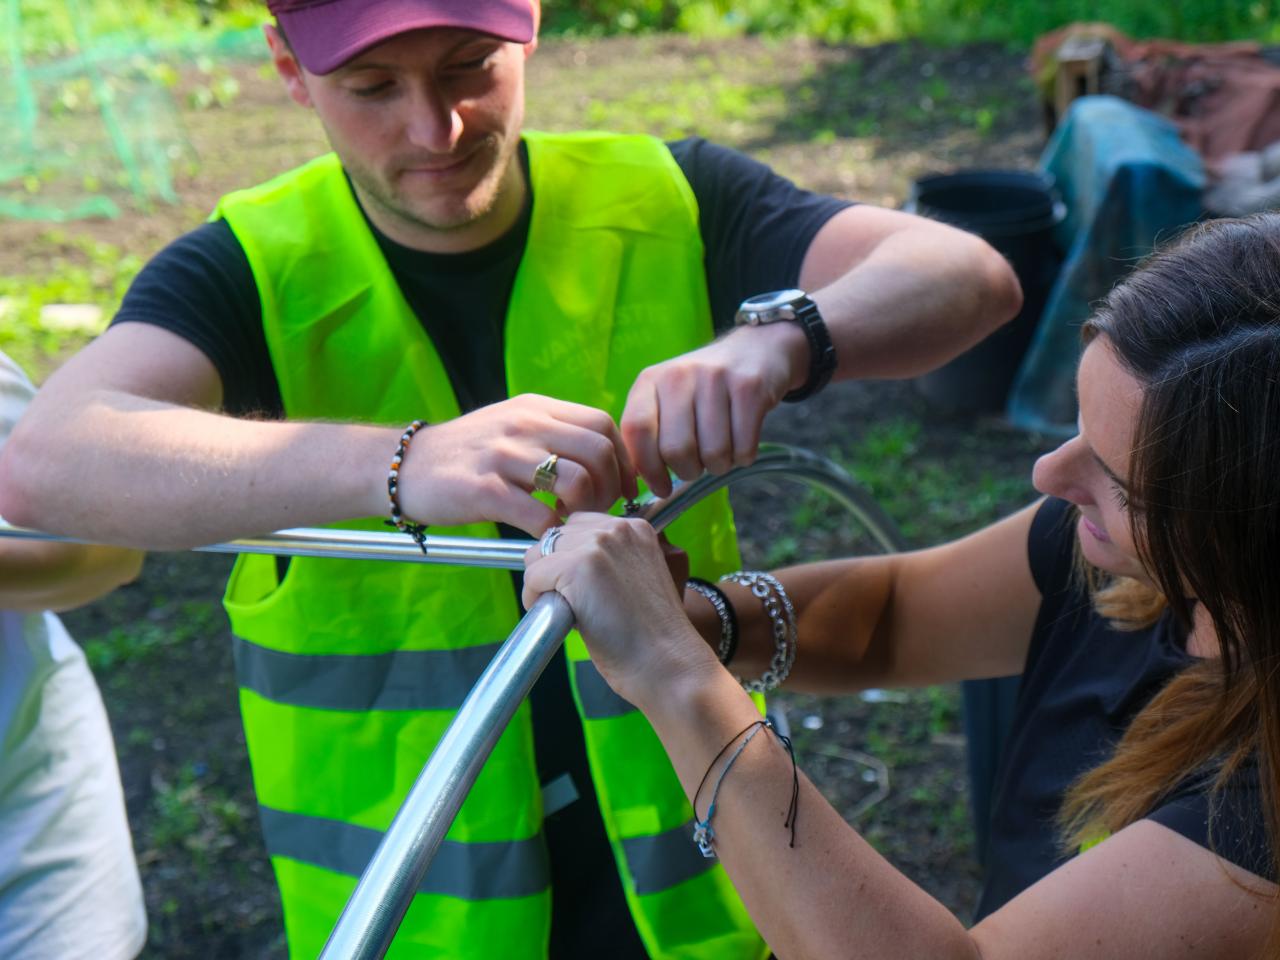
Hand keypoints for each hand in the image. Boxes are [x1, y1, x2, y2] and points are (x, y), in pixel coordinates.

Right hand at [398, 395, 638, 535]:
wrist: (406, 466)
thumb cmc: (468, 453)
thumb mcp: (513, 426)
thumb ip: (554, 433)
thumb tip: (605, 456)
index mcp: (536, 408)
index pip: (602, 424)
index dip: (623, 460)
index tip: (624, 488)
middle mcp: (524, 425)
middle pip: (598, 451)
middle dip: (611, 487)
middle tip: (599, 510)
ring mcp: (503, 456)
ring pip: (575, 480)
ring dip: (584, 510)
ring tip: (570, 520)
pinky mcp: (483, 489)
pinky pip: (537, 514)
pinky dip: (551, 531)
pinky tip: (544, 534)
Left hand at [523, 514, 717, 704]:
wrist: (669, 664)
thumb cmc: (653, 636)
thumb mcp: (639, 580)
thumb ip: (611, 561)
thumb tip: (561, 560)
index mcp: (637, 528)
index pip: (580, 525)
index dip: (571, 557)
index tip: (580, 587)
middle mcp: (618, 528)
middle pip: (556, 536)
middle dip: (554, 568)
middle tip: (571, 603)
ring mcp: (598, 545)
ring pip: (539, 554)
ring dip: (543, 583)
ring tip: (564, 611)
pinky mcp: (578, 567)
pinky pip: (532, 576)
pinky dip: (534, 599)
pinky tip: (560, 619)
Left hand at [620, 324, 806, 495]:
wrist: (755, 350)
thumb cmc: (703, 387)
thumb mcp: (666, 398)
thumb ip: (648, 432)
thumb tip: (638, 479)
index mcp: (650, 380)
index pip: (637, 430)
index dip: (647, 468)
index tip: (661, 486)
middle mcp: (680, 375)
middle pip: (676, 450)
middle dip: (688, 471)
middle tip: (697, 464)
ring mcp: (716, 379)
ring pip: (713, 454)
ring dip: (719, 465)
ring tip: (721, 450)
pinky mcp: (750, 389)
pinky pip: (743, 448)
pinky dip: (743, 457)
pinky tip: (741, 442)